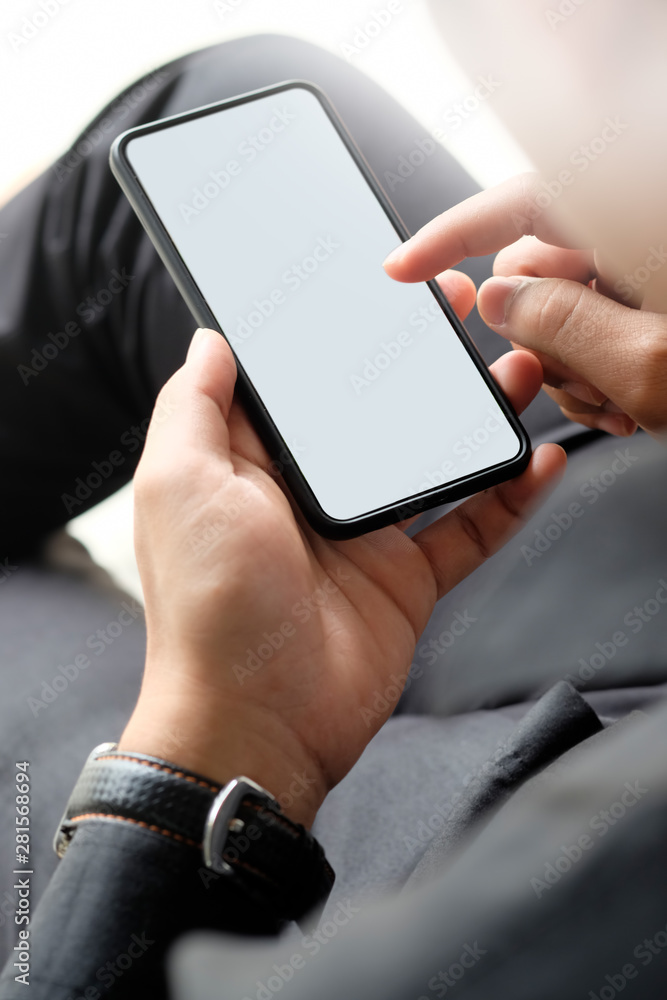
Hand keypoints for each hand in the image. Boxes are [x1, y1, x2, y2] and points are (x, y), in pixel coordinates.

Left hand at [120, 310, 564, 826]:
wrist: (259, 722)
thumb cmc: (208, 606)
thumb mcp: (178, 485)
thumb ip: (194, 406)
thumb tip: (212, 341)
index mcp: (249, 467)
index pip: (299, 387)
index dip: (334, 338)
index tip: (378, 294)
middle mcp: (306, 496)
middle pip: (373, 418)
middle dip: (416, 369)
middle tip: (459, 319)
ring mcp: (361, 539)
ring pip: (428, 463)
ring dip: (472, 420)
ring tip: (515, 375)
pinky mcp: (405, 581)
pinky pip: (466, 530)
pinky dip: (504, 500)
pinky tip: (536, 462)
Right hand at [384, 173, 666, 438]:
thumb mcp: (647, 364)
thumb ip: (559, 325)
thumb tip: (496, 301)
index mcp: (634, 219)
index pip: (521, 202)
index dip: (452, 236)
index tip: (403, 269)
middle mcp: (638, 231)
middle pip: (537, 271)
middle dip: (539, 338)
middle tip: (584, 384)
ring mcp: (650, 265)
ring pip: (563, 309)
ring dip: (574, 367)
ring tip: (620, 403)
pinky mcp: (657, 296)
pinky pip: (598, 325)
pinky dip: (601, 370)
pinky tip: (633, 403)